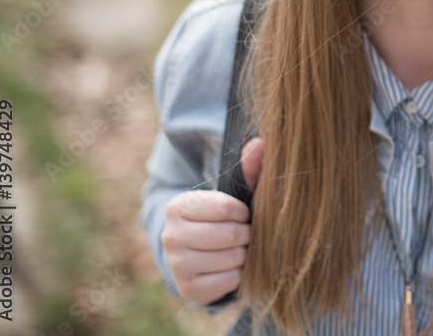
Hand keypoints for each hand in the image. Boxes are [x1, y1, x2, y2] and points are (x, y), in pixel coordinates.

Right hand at [162, 138, 264, 304]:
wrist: (199, 253)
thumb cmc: (221, 218)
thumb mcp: (232, 193)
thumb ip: (248, 170)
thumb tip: (261, 144)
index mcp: (178, 206)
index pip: (226, 207)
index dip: (243, 212)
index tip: (242, 214)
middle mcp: (170, 235)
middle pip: (230, 235)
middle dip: (246, 234)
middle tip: (244, 233)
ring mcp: (176, 264)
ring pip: (232, 258)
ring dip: (243, 254)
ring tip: (238, 248)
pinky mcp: (188, 288)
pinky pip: (230, 280)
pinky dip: (238, 273)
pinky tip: (231, 266)